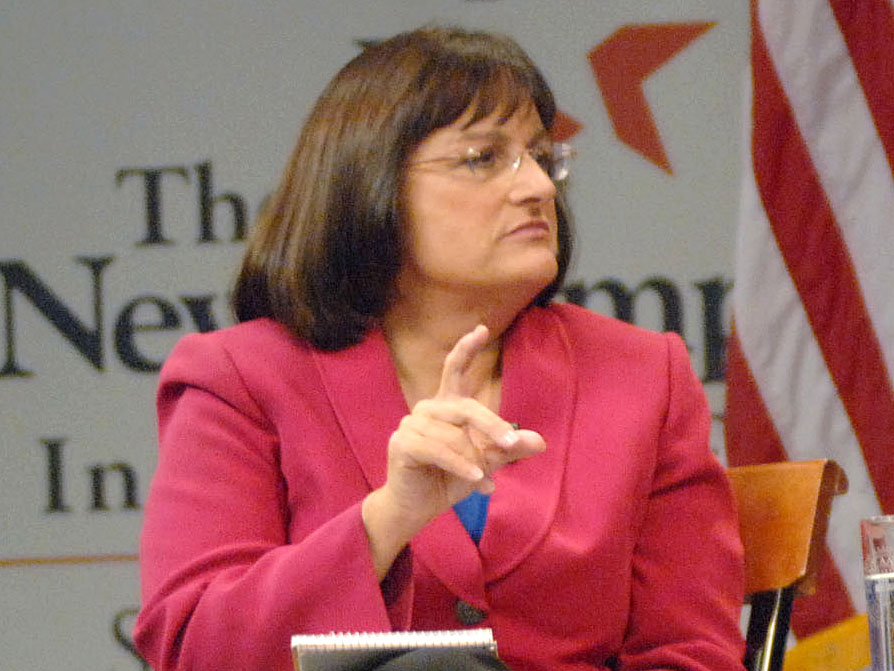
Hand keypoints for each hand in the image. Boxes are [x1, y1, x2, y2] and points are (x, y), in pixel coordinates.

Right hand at [362, 325, 545, 577]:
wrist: (418, 507)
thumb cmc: (450, 479)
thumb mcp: (486, 463)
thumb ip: (508, 449)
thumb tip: (540, 441)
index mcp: (446, 406)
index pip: (455, 369)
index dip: (467, 348)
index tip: (482, 329)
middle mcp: (427, 409)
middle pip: (465, 407)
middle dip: (490, 426)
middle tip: (511, 443)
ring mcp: (411, 424)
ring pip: (453, 435)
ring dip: (473, 460)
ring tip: (483, 480)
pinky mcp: (402, 444)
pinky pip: (439, 451)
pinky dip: (461, 466)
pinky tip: (477, 480)